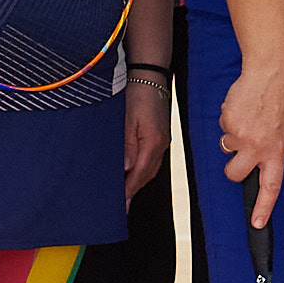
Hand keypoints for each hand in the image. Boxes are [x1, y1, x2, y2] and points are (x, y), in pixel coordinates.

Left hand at [124, 78, 169, 201]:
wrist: (150, 76)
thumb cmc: (137, 93)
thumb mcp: (128, 119)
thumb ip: (127, 145)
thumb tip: (125, 168)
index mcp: (153, 141)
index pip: (139, 173)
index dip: (129, 190)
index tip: (121, 205)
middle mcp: (161, 144)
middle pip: (146, 175)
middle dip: (133, 191)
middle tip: (121, 206)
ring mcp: (163, 140)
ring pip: (150, 169)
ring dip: (138, 182)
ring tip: (125, 195)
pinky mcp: (160, 136)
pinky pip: (152, 160)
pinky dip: (142, 171)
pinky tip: (133, 174)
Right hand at [219, 58, 283, 230]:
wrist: (270, 72)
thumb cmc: (281, 101)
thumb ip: (271, 151)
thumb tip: (257, 164)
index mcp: (276, 151)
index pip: (270, 186)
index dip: (263, 207)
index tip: (256, 223)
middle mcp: (257, 147)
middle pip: (234, 174)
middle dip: (232, 166)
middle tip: (240, 151)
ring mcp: (240, 135)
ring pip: (226, 147)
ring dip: (233, 136)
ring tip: (249, 117)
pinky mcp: (227, 121)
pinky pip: (223, 128)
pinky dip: (230, 119)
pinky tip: (242, 107)